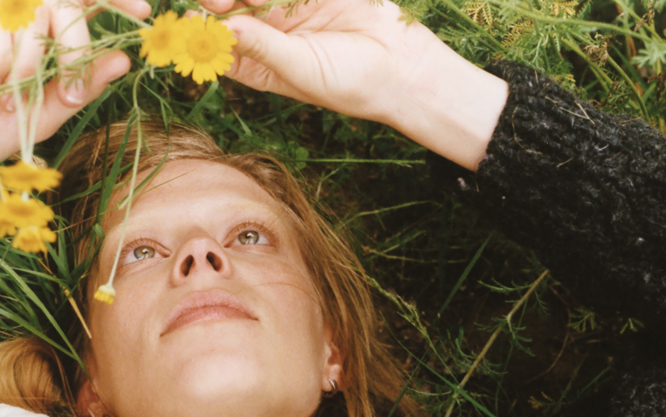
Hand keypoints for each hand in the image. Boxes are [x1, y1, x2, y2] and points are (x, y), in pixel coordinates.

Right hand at [0, 0, 150, 160]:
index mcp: (46, 33)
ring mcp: (3, 15)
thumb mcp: (45, 112)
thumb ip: (81, 86)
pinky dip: (3, 62)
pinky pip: (5, 39)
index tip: (145, 11)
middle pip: (65, 8)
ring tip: (10, 100)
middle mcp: (23, 14)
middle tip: (70, 96)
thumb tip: (124, 59)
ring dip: (27, 66)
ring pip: (33, 21)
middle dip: (74, 53)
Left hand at [199, 0, 507, 170]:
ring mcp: (287, 8)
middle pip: (231, 10)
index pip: (223, 49)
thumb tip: (225, 30)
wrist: (400, 66)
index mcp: (262, 67)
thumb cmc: (351, 83)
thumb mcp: (302, 71)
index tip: (189, 23)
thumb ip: (263, 48)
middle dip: (219, 1)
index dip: (202, 36)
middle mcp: (270, 36)